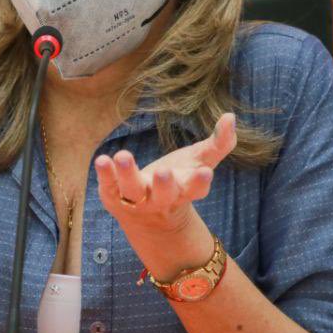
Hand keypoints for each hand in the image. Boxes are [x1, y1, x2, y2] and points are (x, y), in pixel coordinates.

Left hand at [93, 112, 236, 241]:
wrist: (149, 217)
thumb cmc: (178, 181)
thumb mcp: (199, 162)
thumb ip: (218, 143)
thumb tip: (230, 116)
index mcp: (185, 191)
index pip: (195, 189)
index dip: (199, 182)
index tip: (204, 173)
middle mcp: (161, 199)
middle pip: (164, 195)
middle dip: (164, 185)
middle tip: (164, 172)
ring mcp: (137, 200)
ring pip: (132, 190)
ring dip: (128, 174)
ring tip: (123, 155)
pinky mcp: (114, 196)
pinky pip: (109, 186)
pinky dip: (105, 174)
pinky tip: (102, 159)